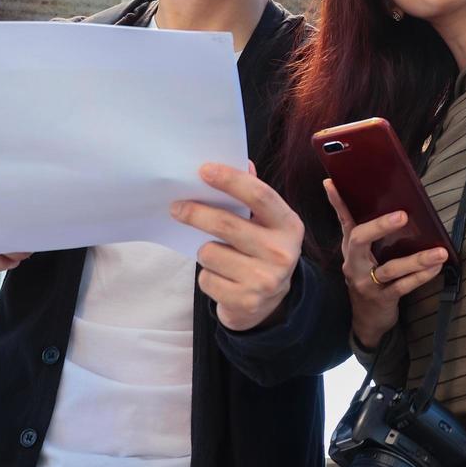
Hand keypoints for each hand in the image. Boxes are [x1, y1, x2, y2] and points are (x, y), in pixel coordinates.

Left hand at [171, 161, 304, 331]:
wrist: (271, 303)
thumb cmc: (263, 252)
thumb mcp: (267, 224)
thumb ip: (254, 196)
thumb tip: (244, 162)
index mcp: (288, 225)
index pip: (259, 195)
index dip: (230, 180)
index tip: (203, 170)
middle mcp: (281, 252)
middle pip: (226, 224)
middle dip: (196, 213)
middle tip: (177, 207)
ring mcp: (265, 280)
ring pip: (210, 253)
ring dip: (205, 252)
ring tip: (217, 256)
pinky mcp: (246, 302)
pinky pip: (207, 280)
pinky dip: (207, 277)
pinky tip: (222, 278)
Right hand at [324, 179, 447, 350]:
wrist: (367, 322)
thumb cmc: (371, 281)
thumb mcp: (364, 259)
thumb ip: (372, 237)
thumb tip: (394, 207)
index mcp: (351, 250)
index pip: (343, 221)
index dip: (337, 202)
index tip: (331, 182)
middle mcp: (354, 264)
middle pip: (359, 240)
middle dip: (379, 226)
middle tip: (402, 215)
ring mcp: (366, 283)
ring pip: (391, 268)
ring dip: (418, 259)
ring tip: (440, 251)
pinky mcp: (382, 299)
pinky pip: (403, 286)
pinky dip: (421, 276)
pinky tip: (436, 268)